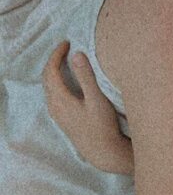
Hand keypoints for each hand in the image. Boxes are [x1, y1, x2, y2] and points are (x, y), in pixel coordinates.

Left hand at [42, 42, 133, 174]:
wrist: (102, 152)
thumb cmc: (102, 126)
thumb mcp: (97, 99)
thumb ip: (86, 77)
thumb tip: (77, 55)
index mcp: (60, 99)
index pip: (51, 70)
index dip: (56, 54)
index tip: (66, 42)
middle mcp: (54, 106)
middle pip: (47, 78)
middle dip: (54, 61)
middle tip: (65, 48)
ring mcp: (57, 114)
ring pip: (49, 87)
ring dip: (55, 72)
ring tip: (66, 62)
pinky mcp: (62, 119)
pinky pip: (54, 95)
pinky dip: (58, 82)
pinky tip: (68, 83)